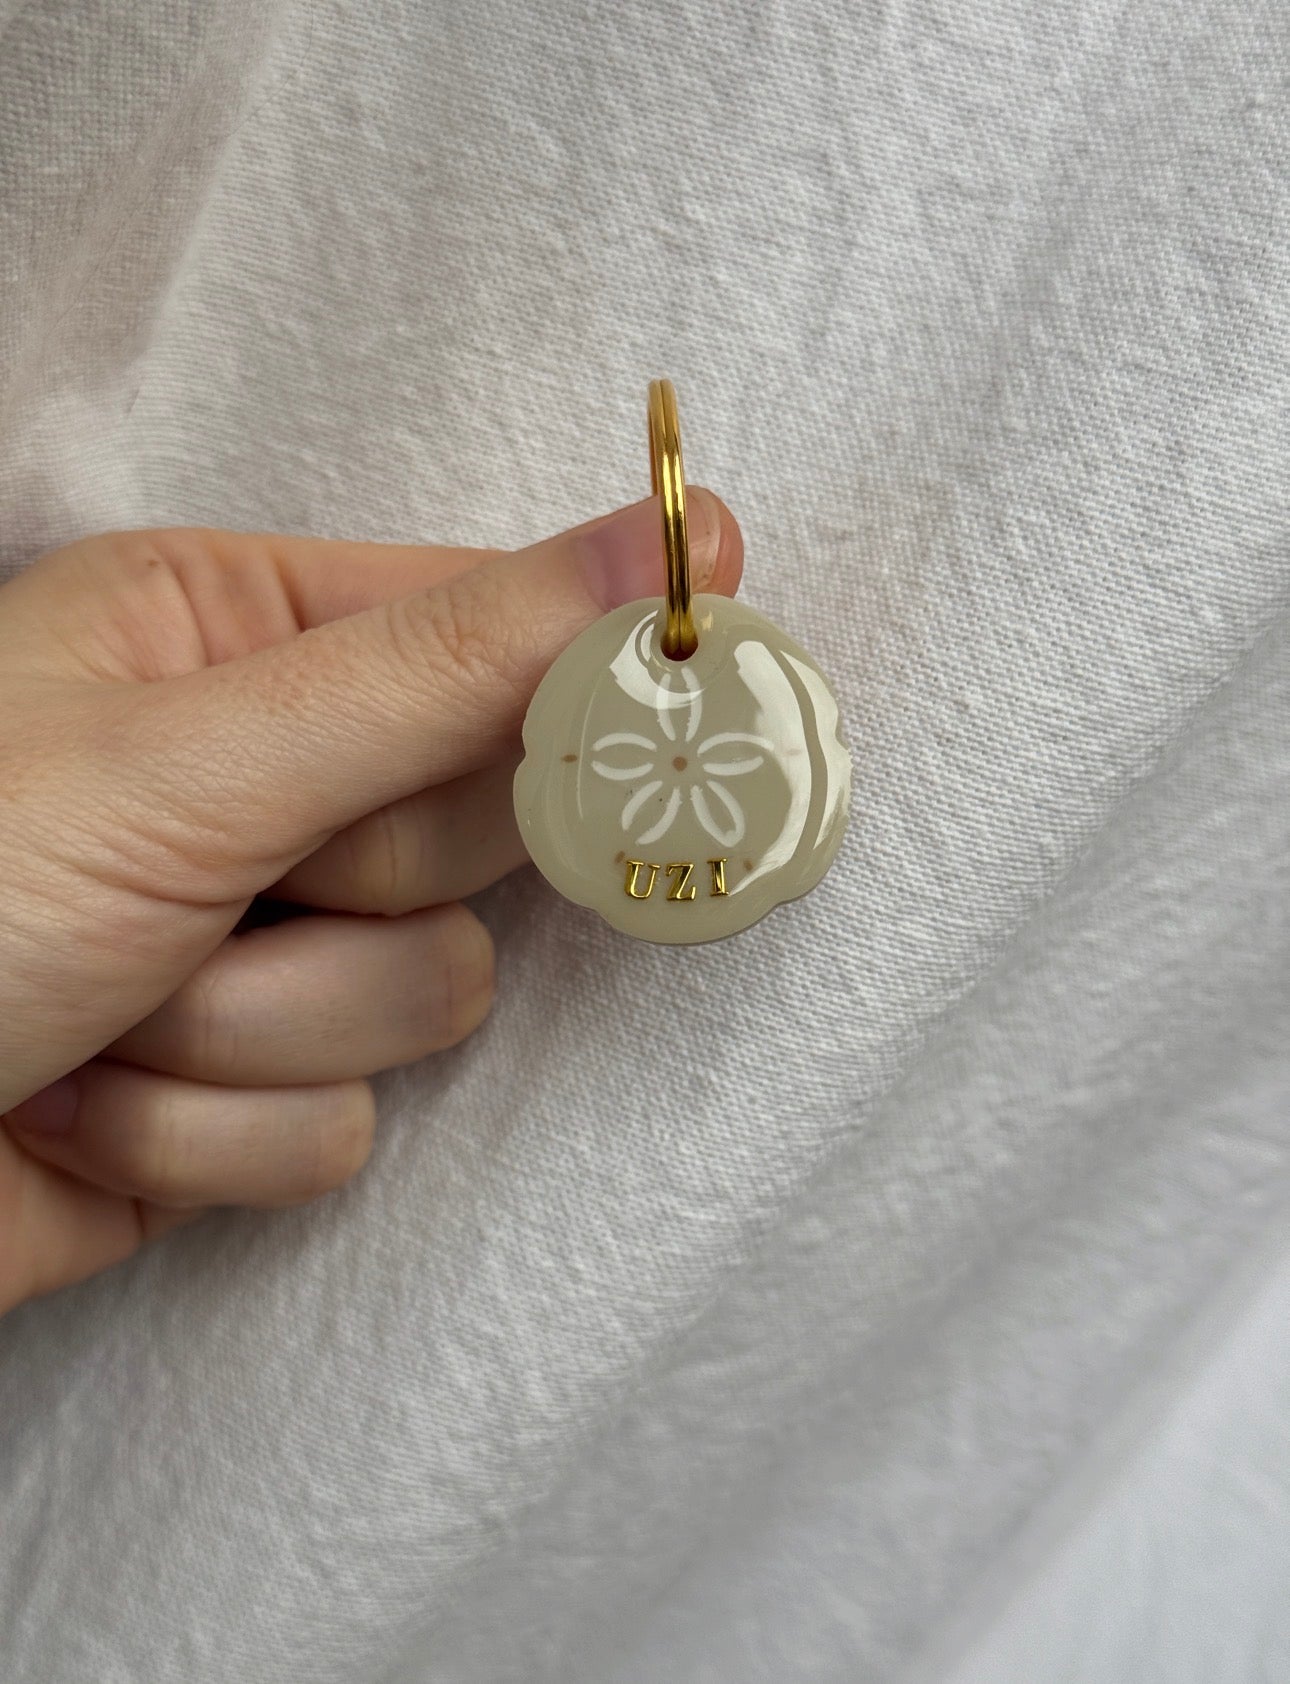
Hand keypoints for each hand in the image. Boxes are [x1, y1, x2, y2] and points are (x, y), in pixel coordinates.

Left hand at [0, 491, 742, 1311]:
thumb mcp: (197, 758)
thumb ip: (448, 666)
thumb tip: (672, 536)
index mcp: (238, 637)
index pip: (494, 632)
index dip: (583, 681)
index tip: (699, 707)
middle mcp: (261, 778)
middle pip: (480, 832)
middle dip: (356, 887)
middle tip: (237, 881)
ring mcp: (261, 942)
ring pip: (426, 998)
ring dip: (259, 1035)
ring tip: (111, 1014)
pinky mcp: (247, 1092)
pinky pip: (344, 1125)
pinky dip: (215, 1138)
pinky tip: (87, 1113)